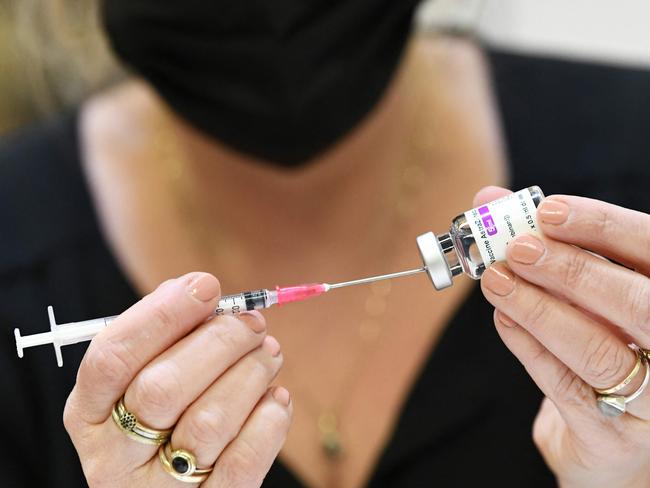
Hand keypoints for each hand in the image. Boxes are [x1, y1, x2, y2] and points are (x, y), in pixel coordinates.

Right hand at [64, 272, 291, 486]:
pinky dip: (268, 421)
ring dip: (250, 374)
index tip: (206, 285)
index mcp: (89, 412)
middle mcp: (112, 457)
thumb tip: (201, 289)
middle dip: (219, 342)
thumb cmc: (170, 411)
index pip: (112, 357)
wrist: (177, 487)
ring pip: (208, 423)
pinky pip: (242, 464)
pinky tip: (276, 397)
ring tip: (269, 353)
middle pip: (162, 388)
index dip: (162, 314)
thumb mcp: (149, 373)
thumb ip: (167, 333)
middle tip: (252, 322)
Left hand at [476, 187, 649, 487]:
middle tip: (517, 249)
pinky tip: (504, 318)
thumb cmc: (601, 347)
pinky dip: (528, 345)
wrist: (610, 441)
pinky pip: (565, 385)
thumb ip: (546, 244)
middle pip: (639, 304)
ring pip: (598, 351)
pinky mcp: (613, 439)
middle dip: (572, 270)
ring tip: (496, 282)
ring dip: (538, 310)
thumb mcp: (584, 293)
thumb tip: (489, 201)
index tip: (548, 211)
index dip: (604, 227)